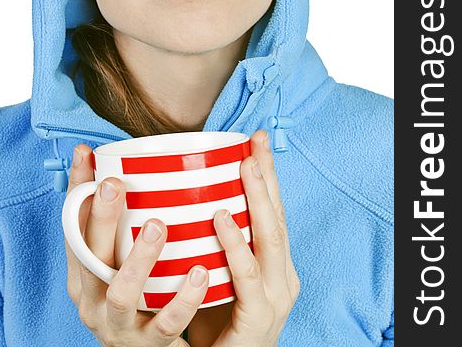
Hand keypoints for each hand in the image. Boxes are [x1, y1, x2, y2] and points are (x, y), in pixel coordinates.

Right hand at [64, 143, 209, 346]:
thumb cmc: (134, 293)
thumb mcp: (114, 259)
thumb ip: (113, 217)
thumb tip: (98, 156)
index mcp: (84, 273)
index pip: (73, 227)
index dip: (79, 192)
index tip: (89, 157)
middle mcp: (93, 299)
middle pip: (91, 256)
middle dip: (101, 218)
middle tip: (117, 185)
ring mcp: (119, 325)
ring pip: (122, 293)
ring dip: (138, 257)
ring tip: (159, 225)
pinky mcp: (149, 344)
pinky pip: (166, 323)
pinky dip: (183, 299)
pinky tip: (200, 272)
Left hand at [189, 130, 300, 346]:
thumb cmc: (215, 321)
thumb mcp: (217, 274)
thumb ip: (209, 240)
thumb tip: (180, 197)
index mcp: (273, 262)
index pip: (271, 209)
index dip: (265, 173)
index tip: (254, 139)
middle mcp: (281, 274)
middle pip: (276, 215)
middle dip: (266, 176)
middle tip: (254, 143)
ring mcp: (275, 296)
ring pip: (270, 238)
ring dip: (257, 200)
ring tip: (244, 168)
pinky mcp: (259, 318)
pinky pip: (247, 277)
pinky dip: (236, 245)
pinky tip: (222, 220)